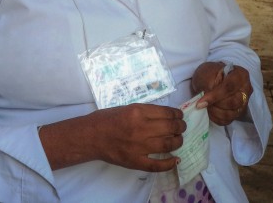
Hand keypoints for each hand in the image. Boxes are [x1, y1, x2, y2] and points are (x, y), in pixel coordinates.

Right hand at [40, 104, 185, 171]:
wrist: (90, 136)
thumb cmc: (105, 119)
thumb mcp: (125, 108)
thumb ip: (143, 112)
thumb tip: (163, 115)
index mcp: (137, 112)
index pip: (166, 113)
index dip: (177, 114)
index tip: (180, 116)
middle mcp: (141, 128)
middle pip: (170, 127)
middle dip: (180, 127)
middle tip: (182, 127)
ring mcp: (139, 146)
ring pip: (168, 144)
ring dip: (178, 141)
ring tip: (179, 139)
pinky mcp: (136, 161)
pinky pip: (158, 165)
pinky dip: (169, 163)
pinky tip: (175, 160)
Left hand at [192, 61, 252, 125]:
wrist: (209, 79)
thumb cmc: (209, 74)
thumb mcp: (206, 74)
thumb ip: (208, 85)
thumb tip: (208, 101)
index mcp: (240, 75)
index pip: (229, 87)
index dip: (214, 96)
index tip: (200, 102)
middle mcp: (246, 89)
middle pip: (233, 102)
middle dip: (215, 104)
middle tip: (202, 103)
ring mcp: (244, 102)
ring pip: (232, 113)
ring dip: (215, 112)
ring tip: (205, 107)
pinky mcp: (238, 112)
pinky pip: (229, 120)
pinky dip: (216, 118)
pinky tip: (209, 113)